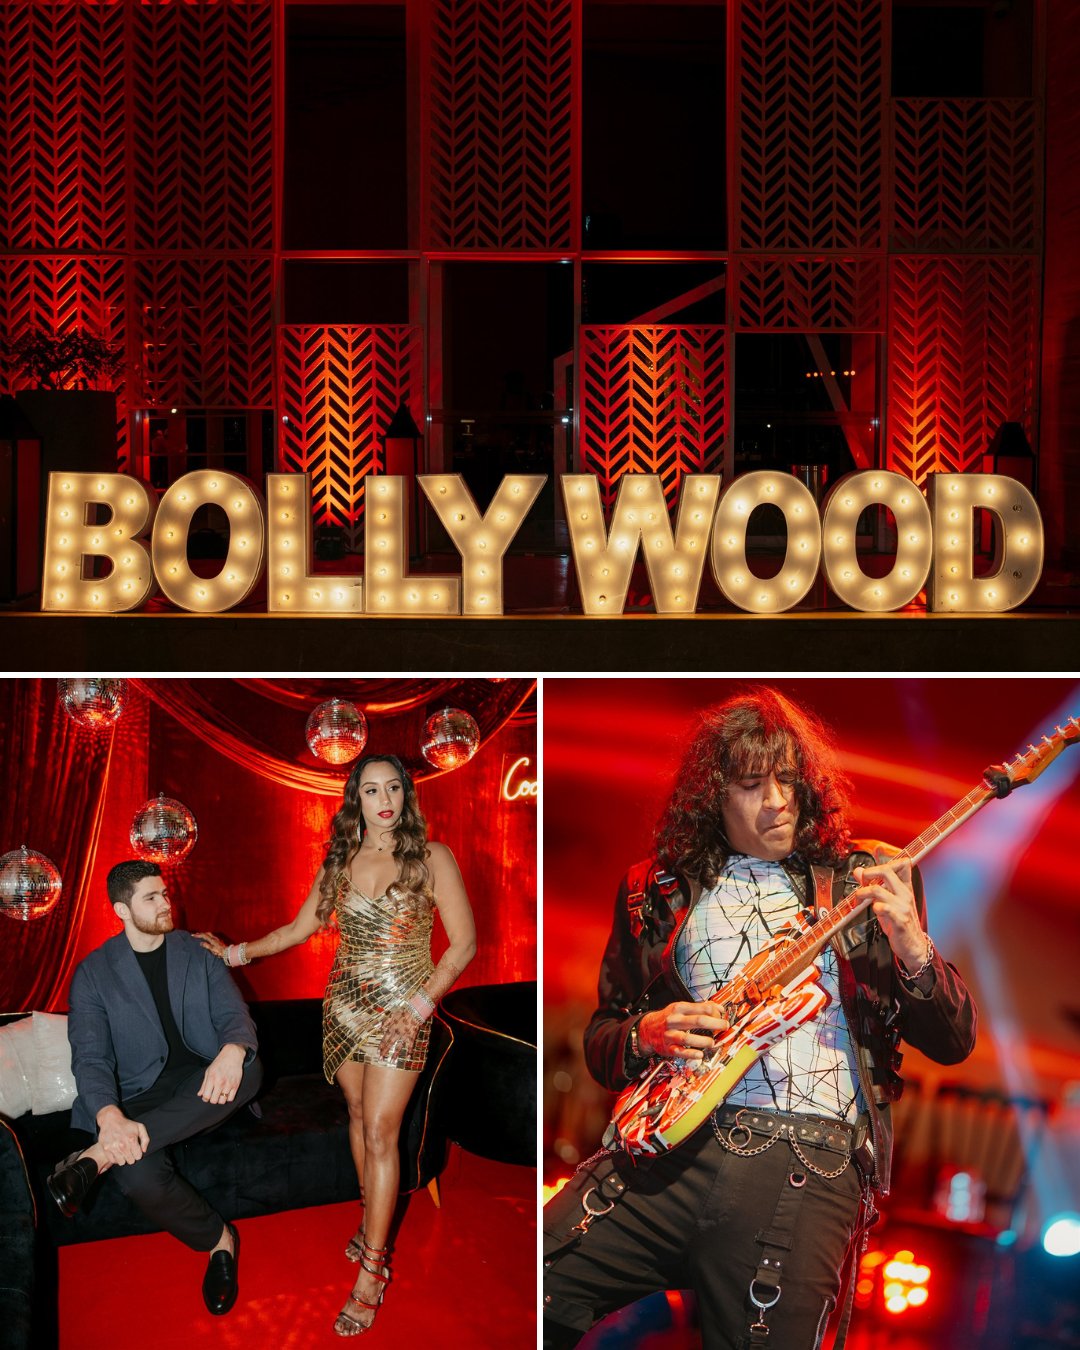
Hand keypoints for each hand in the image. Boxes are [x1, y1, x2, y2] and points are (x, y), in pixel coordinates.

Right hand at [96, 1106, 148, 1164]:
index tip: (135, 1150)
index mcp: (132, 1139)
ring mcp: (113, 1148)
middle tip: (129, 1150)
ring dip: (123, 1158)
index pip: (138, 1156)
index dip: (138, 1154)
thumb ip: (145, 1139)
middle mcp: (122, 1145)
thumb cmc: (126, 1124)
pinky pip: (113, 1161)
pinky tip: (117, 1152)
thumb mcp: (140, 1127)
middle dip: (131, 1156)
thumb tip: (144, 1150)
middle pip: (130, 1161)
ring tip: (123, 1151)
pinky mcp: (106, 1149)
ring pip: (122, 1162)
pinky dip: (116, 1158)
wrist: (110, 1120)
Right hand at [194, 931, 225, 960]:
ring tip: (201, 936)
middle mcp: (215, 938)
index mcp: (212, 940)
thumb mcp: (213, 949)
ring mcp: (217, 939)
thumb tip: (201, 943)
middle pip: (207, 933)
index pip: (204, 935)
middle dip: (201, 933)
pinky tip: (207, 939)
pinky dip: (208, 936)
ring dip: (205, 934)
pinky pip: (212, 936)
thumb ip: (207, 946)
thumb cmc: (220, 952)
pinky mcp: (219, 941)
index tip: (193, 935)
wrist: (228, 952)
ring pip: (210, 934)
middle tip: (196, 934)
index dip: (198, 935)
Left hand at [197, 1044, 244, 1104]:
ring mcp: (229, 1084)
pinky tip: (226, 1093)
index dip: (205, 1098)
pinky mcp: (236, 1085)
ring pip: (222, 1101)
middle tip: (213, 1095)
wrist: (232, 1055)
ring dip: (220, 1100)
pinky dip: (227, 1098)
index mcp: (212, 1079)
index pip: (206, 1096)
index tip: (206, 1096)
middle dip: (212, 1100)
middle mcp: (220, 1082)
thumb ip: (203, 1084)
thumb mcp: (208, 1071)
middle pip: (214, 1101)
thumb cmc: (219, 1063)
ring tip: (220, 1094)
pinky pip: (231, 1099)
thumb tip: (199, 1094)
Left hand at [379, 1004, 421, 1060]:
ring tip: (392, 1061)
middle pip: (390, 1044)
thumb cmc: (403, 1012)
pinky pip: (410, 1045)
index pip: (385, 1039)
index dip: (381, 1045)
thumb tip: (378, 1027)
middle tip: (381, 1059)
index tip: (378, 1052)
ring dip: (395, 1054)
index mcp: (392, 1028)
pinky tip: (408, 1057)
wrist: (414, 1011)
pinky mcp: (412, 1036)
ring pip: (399, 1046)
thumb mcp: (392, 1015)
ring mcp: (404, 1036)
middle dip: (385, 1052)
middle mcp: (397, 1033)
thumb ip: (385, 1022)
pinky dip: (410, 1051)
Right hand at [638, 1001, 729, 1060]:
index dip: (715, 1011)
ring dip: (704, 1041)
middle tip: (724, 1026)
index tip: (722, 1014)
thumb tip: (718, 1007)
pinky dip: (691, 1054)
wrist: (647, 1029)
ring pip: (688, 1038)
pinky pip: (681, 1052)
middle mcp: (674, 1020)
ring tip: (712, 1042)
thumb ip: (699, 1007)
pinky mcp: (668, 1048)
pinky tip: (700, 1054)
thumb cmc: (668, 1018)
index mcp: (679, 1008)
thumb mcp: (680, 1008)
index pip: (700, 1008)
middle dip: (714, 1024)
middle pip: (697, 1021)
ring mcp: (670, 1035)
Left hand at [852, 853, 928, 973]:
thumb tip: (859, 871)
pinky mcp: (899, 920)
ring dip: (862, 893)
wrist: (913, 946)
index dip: (886, 860)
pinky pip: (884, 908)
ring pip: (878, 889)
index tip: (872, 868)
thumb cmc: (899, 922)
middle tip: (861, 881)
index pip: (902, 864)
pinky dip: (874, 907)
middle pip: (886, 871)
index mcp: (905, 888)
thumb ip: (875, 887)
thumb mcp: (887, 902)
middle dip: (868, 873)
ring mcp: (903, 907)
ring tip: (858, 899)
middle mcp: (905, 894)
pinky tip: (873, 910)